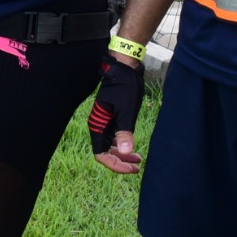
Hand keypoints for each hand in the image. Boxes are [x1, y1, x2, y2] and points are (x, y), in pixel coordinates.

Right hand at [89, 55, 145, 173]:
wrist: (125, 68)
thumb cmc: (124, 87)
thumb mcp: (126, 110)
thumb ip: (124, 131)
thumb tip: (125, 152)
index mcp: (98, 125)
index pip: (101, 154)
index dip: (114, 164)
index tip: (131, 168)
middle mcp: (99, 126)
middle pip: (105, 152)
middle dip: (120, 162)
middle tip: (137, 166)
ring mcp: (106, 122)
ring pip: (110, 146)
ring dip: (122, 155)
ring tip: (138, 159)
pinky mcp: (113, 118)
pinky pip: (115, 138)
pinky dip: (123, 145)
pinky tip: (133, 147)